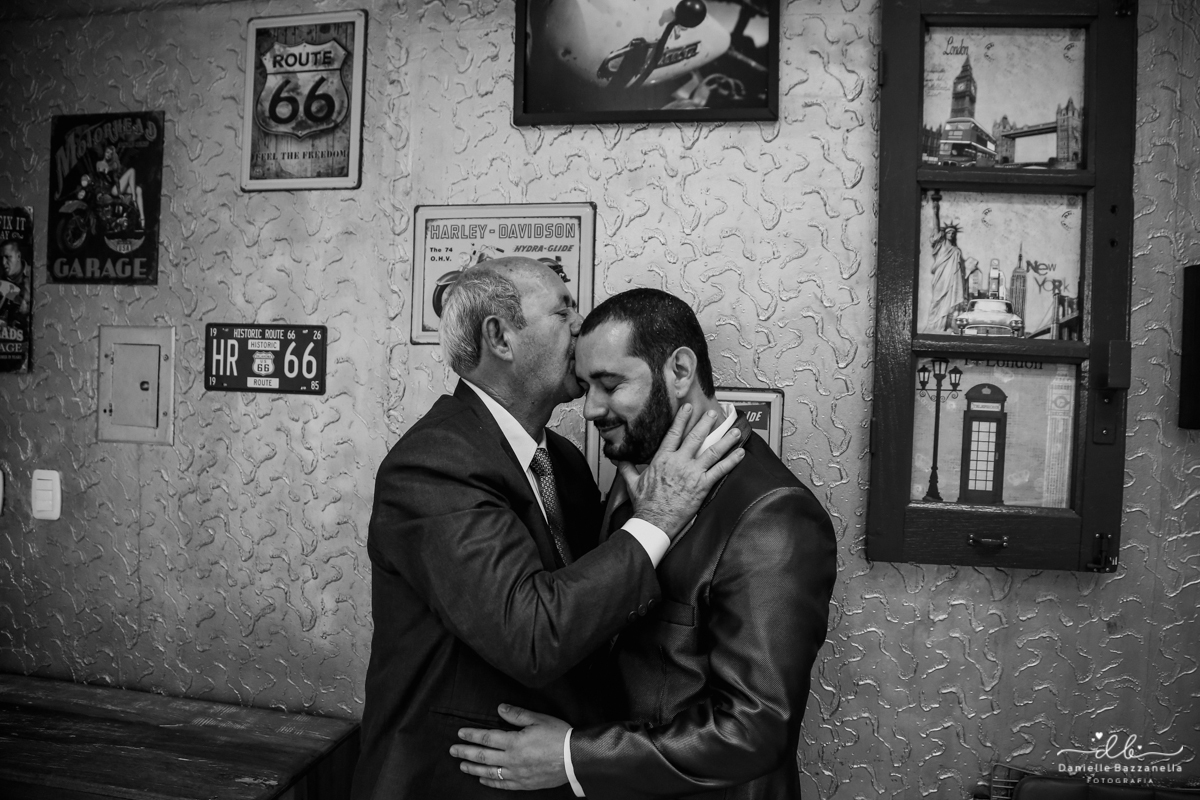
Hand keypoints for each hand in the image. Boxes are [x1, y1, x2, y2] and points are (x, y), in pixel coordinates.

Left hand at [451, 704, 570, 790]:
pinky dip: (491, 783)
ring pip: (490, 772)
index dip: (472, 735)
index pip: (487, 738)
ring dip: (474, 768)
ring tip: (462, 765)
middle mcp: (512, 760)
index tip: (460, 734)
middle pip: (484, 756)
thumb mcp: (538, 719)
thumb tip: (500, 707)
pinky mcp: (524, 783)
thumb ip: (517, 714)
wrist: (575, 758)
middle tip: (452, 750)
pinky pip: (503, 784)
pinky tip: (483, 779)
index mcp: (514, 742)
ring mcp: (517, 774)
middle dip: (466, 752)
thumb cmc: (559, 736)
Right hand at [621, 403, 743, 539]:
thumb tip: (619, 459)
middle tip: (713, 414)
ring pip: (712, 451)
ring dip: (725, 440)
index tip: (688, 408)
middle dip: (706, 423)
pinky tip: (740, 453)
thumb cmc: (645, 504)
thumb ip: (627, 468)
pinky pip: (720, 470)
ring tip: (735, 431)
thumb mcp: (632, 483)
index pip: (674, 433)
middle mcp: (679, 462)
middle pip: (695, 437)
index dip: (682, 419)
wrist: (654, 521)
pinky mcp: (702, 486)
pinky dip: (732, 461)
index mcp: (662, 459)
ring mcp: (692, 473)